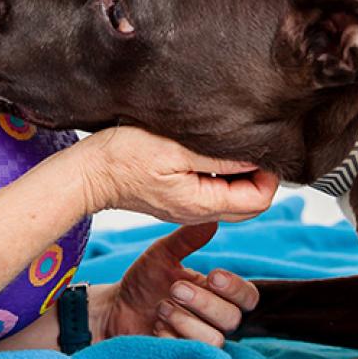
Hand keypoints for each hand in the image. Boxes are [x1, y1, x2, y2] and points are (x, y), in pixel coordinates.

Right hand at [74, 126, 279, 224]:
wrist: (88, 173)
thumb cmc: (123, 157)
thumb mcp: (176, 149)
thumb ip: (220, 157)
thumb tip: (258, 157)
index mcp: (202, 204)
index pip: (259, 200)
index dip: (270, 174)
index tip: (263, 148)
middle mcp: (199, 213)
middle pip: (251, 205)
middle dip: (260, 177)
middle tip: (252, 146)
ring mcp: (188, 209)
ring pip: (233, 199)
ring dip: (241, 175)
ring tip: (231, 145)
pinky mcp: (179, 200)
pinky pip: (214, 193)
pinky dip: (222, 176)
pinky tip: (210, 153)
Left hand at [90, 223, 259, 347]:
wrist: (115, 309)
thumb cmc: (143, 282)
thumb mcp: (161, 256)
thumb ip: (187, 240)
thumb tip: (213, 220)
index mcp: (216, 293)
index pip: (247, 296)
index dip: (235, 288)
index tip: (213, 275)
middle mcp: (214, 319)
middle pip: (233, 318)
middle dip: (204, 302)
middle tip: (175, 288)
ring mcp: (199, 340)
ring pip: (215, 339)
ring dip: (187, 321)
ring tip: (162, 308)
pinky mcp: (184, 356)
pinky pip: (192, 353)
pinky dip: (172, 338)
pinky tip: (155, 327)